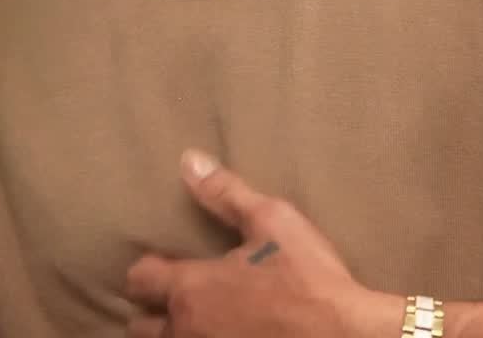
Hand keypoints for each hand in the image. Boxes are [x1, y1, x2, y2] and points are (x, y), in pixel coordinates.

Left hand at [125, 149, 399, 336]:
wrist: (344, 336)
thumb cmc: (309, 279)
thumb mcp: (271, 220)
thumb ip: (224, 192)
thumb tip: (188, 161)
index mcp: (192, 290)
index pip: (138, 281)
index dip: (144, 269)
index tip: (160, 261)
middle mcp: (189, 331)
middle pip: (140, 327)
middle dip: (149, 310)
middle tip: (168, 296)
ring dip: (170, 333)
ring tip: (189, 320)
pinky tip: (217, 333)